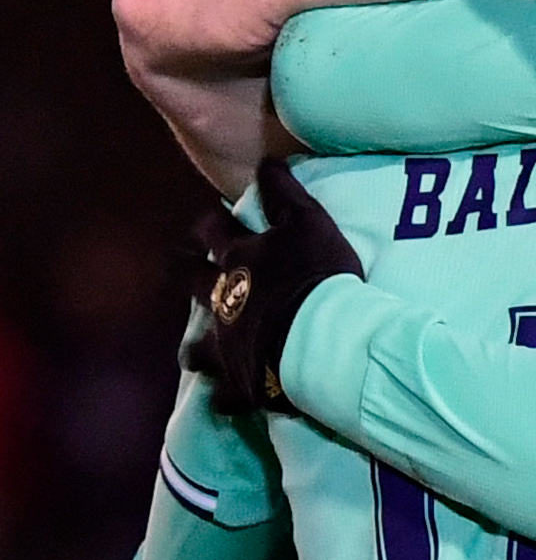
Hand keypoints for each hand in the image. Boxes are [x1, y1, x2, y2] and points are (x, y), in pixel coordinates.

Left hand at [185, 159, 364, 415]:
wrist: (319, 341)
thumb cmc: (316, 277)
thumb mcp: (309, 223)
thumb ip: (286, 193)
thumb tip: (266, 160)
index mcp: (238, 261)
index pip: (214, 232)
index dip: (211, 224)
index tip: (211, 221)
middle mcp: (222, 301)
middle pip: (196, 286)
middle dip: (193, 279)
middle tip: (196, 279)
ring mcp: (226, 344)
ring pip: (196, 346)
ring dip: (198, 345)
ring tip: (201, 349)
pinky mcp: (239, 383)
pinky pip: (225, 395)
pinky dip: (227, 395)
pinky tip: (230, 398)